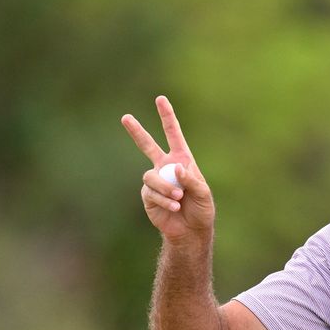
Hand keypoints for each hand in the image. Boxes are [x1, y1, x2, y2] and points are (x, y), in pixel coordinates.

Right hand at [121, 95, 214, 242]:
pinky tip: (174, 207)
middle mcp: (165, 167)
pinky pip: (151, 192)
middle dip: (136, 132)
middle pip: (147, 145)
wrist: (191, 230)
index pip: (173, 135)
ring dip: (166, 188)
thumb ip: (190, 179)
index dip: (167, 117)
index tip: (160, 99)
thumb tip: (174, 167)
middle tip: (125, 117)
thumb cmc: (201, 209)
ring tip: (178, 198)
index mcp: (182, 160)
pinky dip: (163, 200)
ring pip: (152, 176)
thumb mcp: (203, 193)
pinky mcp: (148, 196)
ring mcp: (155, 181)